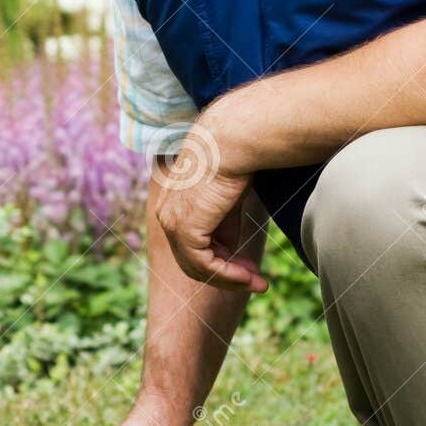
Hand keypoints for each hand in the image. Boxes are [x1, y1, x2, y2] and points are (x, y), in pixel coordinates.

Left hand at [154, 127, 267, 292]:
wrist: (232, 142)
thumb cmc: (235, 161)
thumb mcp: (227, 200)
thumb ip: (224, 227)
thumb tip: (232, 253)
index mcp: (172, 205)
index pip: (191, 244)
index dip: (222, 260)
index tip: (250, 269)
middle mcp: (166, 215)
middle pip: (193, 260)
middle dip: (228, 274)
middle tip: (258, 281)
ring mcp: (172, 224)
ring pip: (199, 267)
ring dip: (231, 279)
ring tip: (260, 283)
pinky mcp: (185, 230)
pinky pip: (206, 265)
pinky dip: (229, 275)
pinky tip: (250, 277)